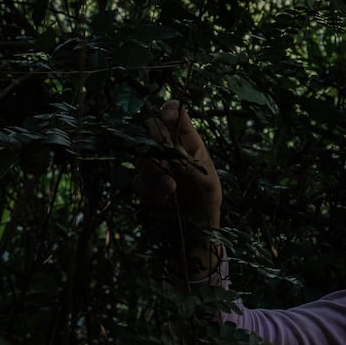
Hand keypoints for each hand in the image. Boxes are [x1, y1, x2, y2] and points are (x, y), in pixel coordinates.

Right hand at [133, 100, 222, 276]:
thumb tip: (172, 147)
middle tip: (166, 158)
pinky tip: (164, 199)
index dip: (169, 111)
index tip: (168, 116)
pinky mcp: (144, 185)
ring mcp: (154, 166)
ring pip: (142, 156)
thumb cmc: (207, 202)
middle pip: (151, 130)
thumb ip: (191, 163)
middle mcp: (169, 150)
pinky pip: (137, 180)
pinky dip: (149, 189)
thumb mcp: (208, 182)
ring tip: (171, 189)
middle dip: (156, 141)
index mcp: (189, 143)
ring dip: (154, 171)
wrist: (194, 233)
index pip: (175, 115)